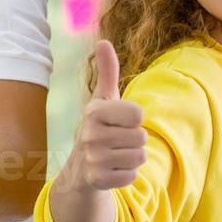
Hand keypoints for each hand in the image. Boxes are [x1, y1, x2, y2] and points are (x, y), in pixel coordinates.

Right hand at [64, 40, 146, 190]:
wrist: (80, 167)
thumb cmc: (100, 127)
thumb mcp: (103, 100)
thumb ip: (107, 72)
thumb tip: (104, 41)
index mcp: (94, 112)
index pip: (138, 115)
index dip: (134, 119)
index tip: (119, 122)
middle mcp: (90, 134)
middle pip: (141, 137)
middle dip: (134, 140)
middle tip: (116, 141)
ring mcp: (92, 158)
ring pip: (139, 157)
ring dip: (132, 158)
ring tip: (115, 155)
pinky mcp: (97, 180)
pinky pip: (131, 176)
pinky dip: (126, 175)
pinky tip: (111, 170)